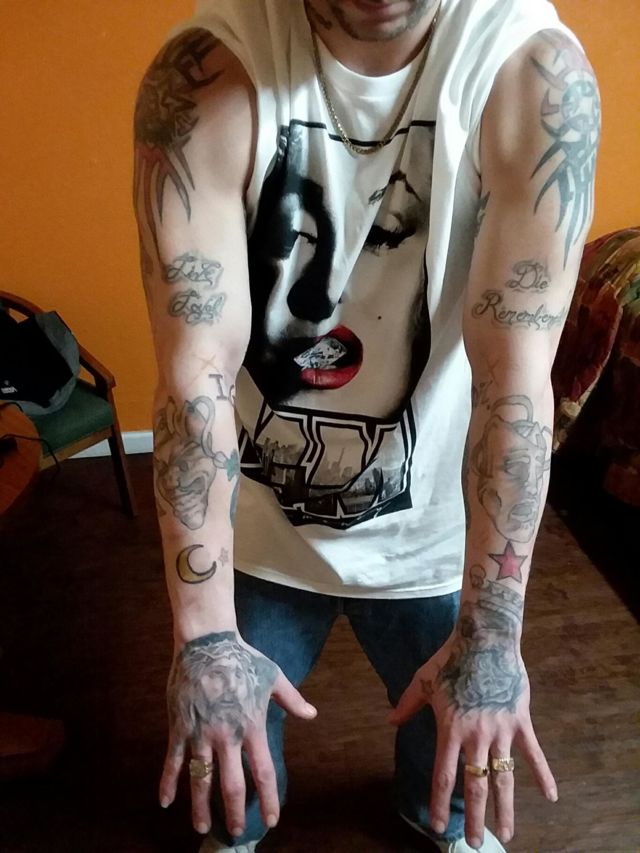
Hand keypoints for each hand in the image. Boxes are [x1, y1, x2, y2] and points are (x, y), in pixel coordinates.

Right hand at [159, 630, 316, 838]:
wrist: (208, 642)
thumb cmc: (242, 658)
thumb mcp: (272, 677)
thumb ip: (292, 699)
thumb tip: (312, 714)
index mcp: (252, 726)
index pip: (263, 772)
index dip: (268, 799)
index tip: (271, 820)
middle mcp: (227, 736)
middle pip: (231, 785)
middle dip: (234, 812)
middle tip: (236, 832)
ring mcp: (201, 733)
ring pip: (201, 779)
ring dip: (200, 807)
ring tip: (202, 827)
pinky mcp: (180, 727)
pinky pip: (173, 760)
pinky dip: (167, 782)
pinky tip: (165, 802)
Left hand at [388, 626, 556, 847]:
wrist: (485, 639)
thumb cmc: (452, 659)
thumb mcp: (423, 680)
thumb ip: (408, 704)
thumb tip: (390, 720)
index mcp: (451, 728)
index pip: (444, 774)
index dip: (440, 802)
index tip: (437, 826)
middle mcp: (476, 735)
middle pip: (475, 784)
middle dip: (475, 817)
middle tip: (476, 842)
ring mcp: (501, 730)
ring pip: (504, 777)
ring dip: (505, 808)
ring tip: (507, 834)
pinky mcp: (520, 721)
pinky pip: (533, 754)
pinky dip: (543, 776)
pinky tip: (551, 797)